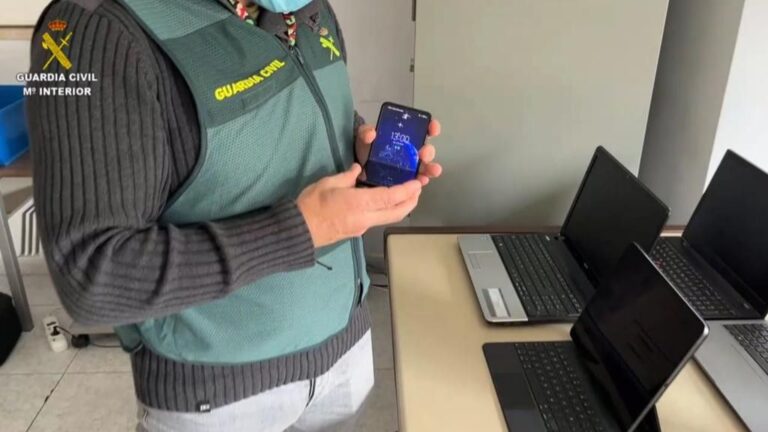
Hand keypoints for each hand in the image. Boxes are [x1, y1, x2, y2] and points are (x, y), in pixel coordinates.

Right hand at [297, 164, 422, 247]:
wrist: (299, 230)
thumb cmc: (311, 204)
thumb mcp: (328, 183)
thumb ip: (347, 176)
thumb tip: (358, 169)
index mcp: (360, 203)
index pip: (390, 198)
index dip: (407, 191)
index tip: (417, 184)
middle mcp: (365, 218)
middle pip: (396, 213)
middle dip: (411, 202)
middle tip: (418, 190)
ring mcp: (362, 227)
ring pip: (388, 218)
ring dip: (400, 208)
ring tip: (406, 196)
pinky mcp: (357, 232)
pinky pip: (378, 220)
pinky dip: (387, 211)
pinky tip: (386, 203)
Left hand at [355, 119, 443, 185]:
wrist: (359, 164)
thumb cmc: (366, 147)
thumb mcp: (365, 135)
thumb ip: (366, 132)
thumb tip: (371, 133)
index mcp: (405, 136)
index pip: (423, 128)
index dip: (431, 127)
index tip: (432, 128)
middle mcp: (411, 151)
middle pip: (426, 150)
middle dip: (428, 151)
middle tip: (423, 154)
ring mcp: (410, 166)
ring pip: (425, 166)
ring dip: (430, 168)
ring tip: (433, 171)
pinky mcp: (406, 180)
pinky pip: (417, 180)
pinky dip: (422, 180)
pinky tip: (422, 181)